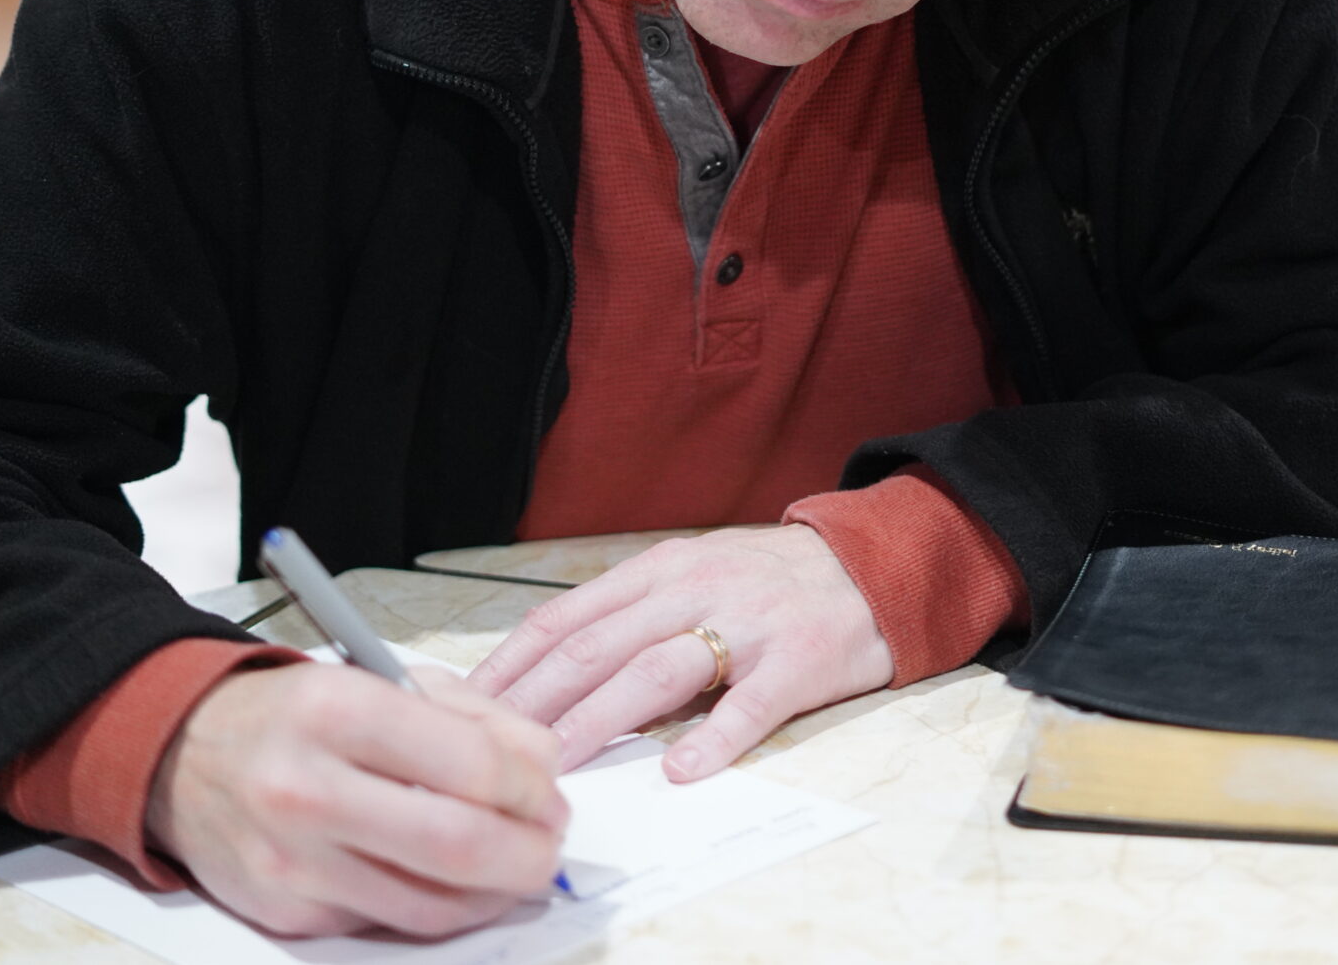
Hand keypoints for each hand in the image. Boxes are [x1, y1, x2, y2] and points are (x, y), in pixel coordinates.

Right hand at [144, 662, 568, 938]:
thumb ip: (477, 716)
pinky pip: (387, 924)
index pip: (470, 764)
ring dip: (493, 894)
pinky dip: (435, 907)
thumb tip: (545, 767)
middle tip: (549, 847)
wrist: (185, 755)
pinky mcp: (285, 913)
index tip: (550, 794)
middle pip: (455, 845)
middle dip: (528, 855)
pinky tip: (448, 879)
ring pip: (429, 906)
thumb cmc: (299, 715)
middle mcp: (307, 788)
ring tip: (511, 865)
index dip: (532, 789)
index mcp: (338, 711)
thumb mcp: (387, 680)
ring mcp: (291, 861)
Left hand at [467, 526, 892, 780]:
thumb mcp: (690, 572)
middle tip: (491, 746)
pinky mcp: (797, 662)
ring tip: (559, 761)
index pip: (568, 617)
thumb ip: (626, 610)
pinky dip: (714, 738)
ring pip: (658, 670)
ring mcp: (747, 624)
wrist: (871, 565)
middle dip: (537, 700)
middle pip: (599, 646)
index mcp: (660, 569)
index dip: (513, 663)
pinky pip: (749, 704)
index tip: (466, 706)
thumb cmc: (767, 581)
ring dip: (601, 718)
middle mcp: (695, 589)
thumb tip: (541, 652)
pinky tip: (681, 770)